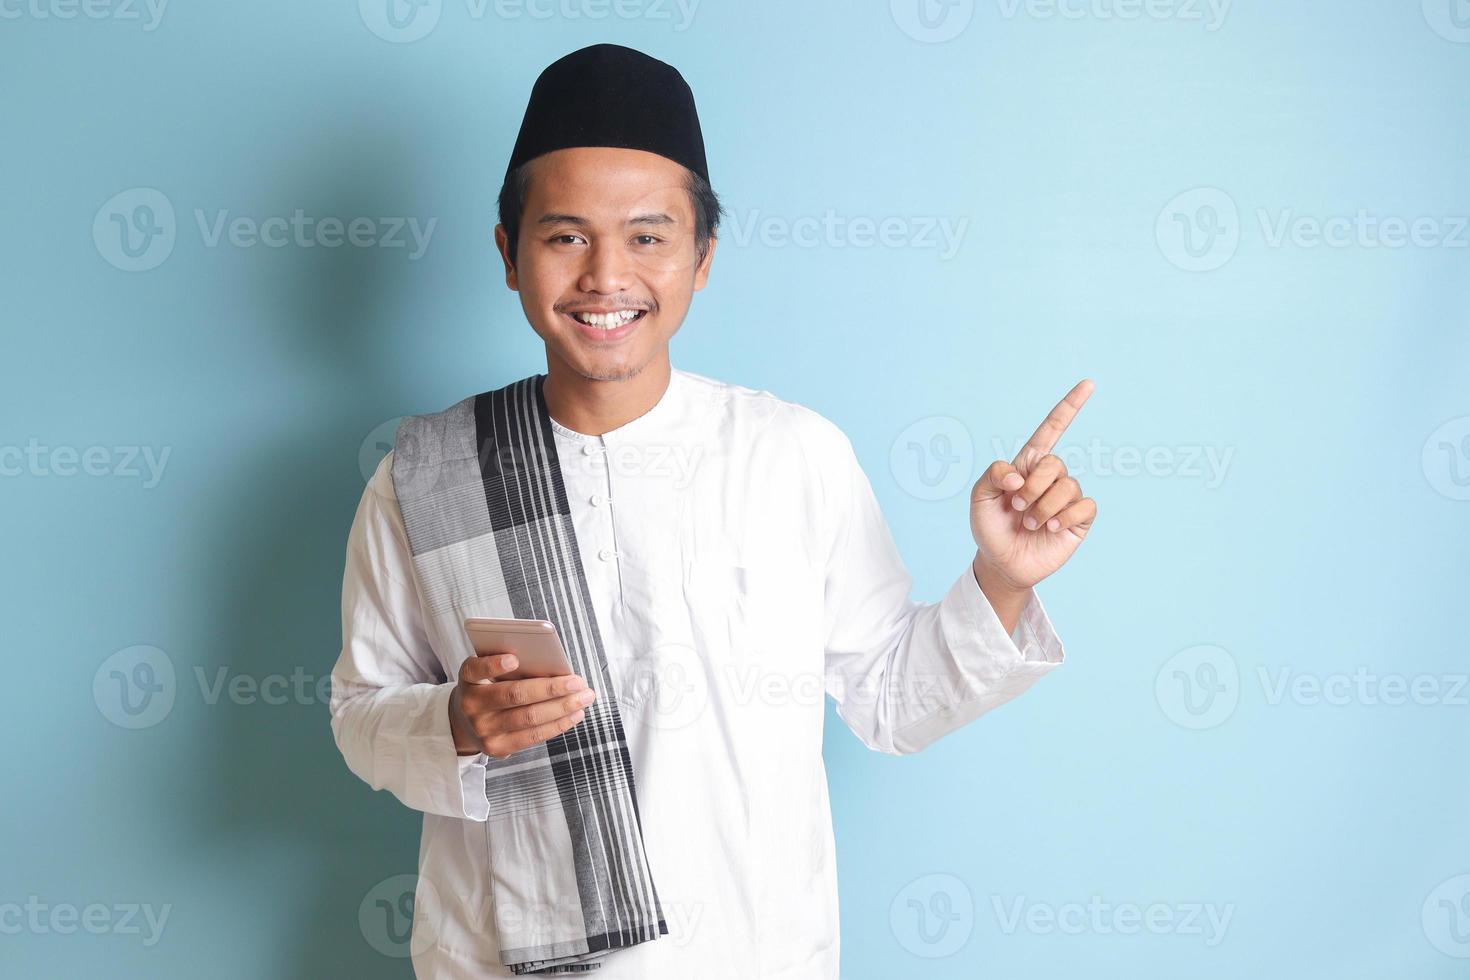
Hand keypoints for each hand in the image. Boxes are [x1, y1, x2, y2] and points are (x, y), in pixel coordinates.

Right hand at [449, 653, 596, 758]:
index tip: (514, 659)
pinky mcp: (497, 748)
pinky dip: (558, 725)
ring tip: (584, 697)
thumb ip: (511, 665)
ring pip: (529, 718)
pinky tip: (575, 714)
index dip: (493, 665)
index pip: (476, 669)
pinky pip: (533, 737)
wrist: (465, 722)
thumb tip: (552, 665)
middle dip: (551, 688)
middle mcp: (471, 705)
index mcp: (468, 678)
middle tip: (578, 681)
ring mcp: (483, 730)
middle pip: (515, 695)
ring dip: (562, 707)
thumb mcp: (489, 671)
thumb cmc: (489, 686)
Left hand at [970, 379, 1096, 592]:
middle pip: (1054, 463)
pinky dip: (1064, 517)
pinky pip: (1083, 506)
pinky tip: (1051, 529)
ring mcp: (1066, 498)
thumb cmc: (990, 527)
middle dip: (1033, 487)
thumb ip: (993, 475)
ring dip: (1043, 508)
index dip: (1069, 407)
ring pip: (1068, 486)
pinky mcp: (1079, 519)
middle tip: (1018, 508)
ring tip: (1029, 523)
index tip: (1088, 384)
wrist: (1000, 563)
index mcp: (1028, 465)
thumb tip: (1020, 475)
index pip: (1052, 429)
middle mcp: (1051, 477)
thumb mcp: (979, 497)